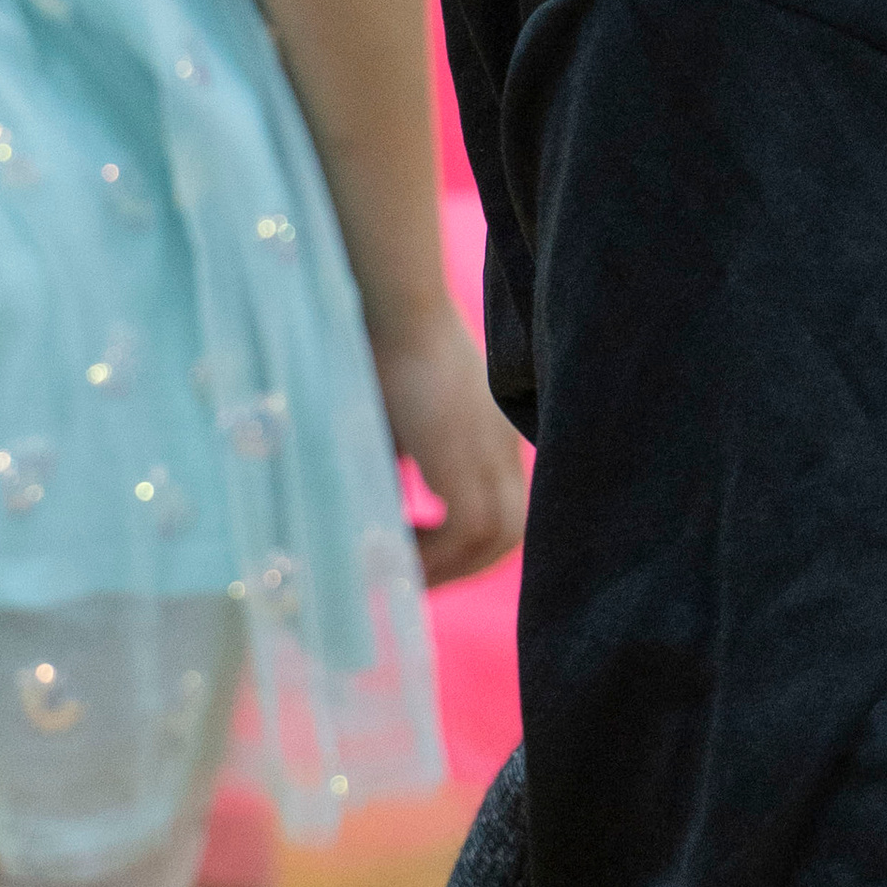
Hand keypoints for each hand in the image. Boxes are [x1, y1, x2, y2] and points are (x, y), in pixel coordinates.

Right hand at [371, 309, 526, 585]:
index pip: (502, 510)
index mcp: (493, 436)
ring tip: (399, 570)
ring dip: (448, 565)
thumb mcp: (399, 421)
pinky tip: (394, 549)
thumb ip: (405, 462)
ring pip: (496, 537)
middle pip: (508, 533)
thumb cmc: (380, 353)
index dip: (466, 545)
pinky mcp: (467, 457)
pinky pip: (466, 529)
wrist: (392, 310)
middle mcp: (502, 447)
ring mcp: (491, 451)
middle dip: (461, 566)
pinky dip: (435, 551)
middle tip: (413, 576)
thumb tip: (378, 511)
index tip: (417, 553)